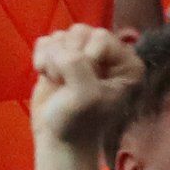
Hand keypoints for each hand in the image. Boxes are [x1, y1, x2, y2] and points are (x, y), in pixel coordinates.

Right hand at [27, 22, 144, 169]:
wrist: (58, 138)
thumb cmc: (78, 121)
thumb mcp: (86, 96)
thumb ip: (76, 65)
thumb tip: (56, 48)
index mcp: (127, 63)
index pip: (102, 37)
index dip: (87, 60)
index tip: (87, 86)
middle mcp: (109, 53)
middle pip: (80, 32)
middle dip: (68, 59)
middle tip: (70, 86)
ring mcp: (83, 52)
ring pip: (62, 35)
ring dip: (54, 61)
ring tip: (61, 84)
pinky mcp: (60, 55)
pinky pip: (46, 41)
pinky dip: (42, 59)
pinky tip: (50, 78)